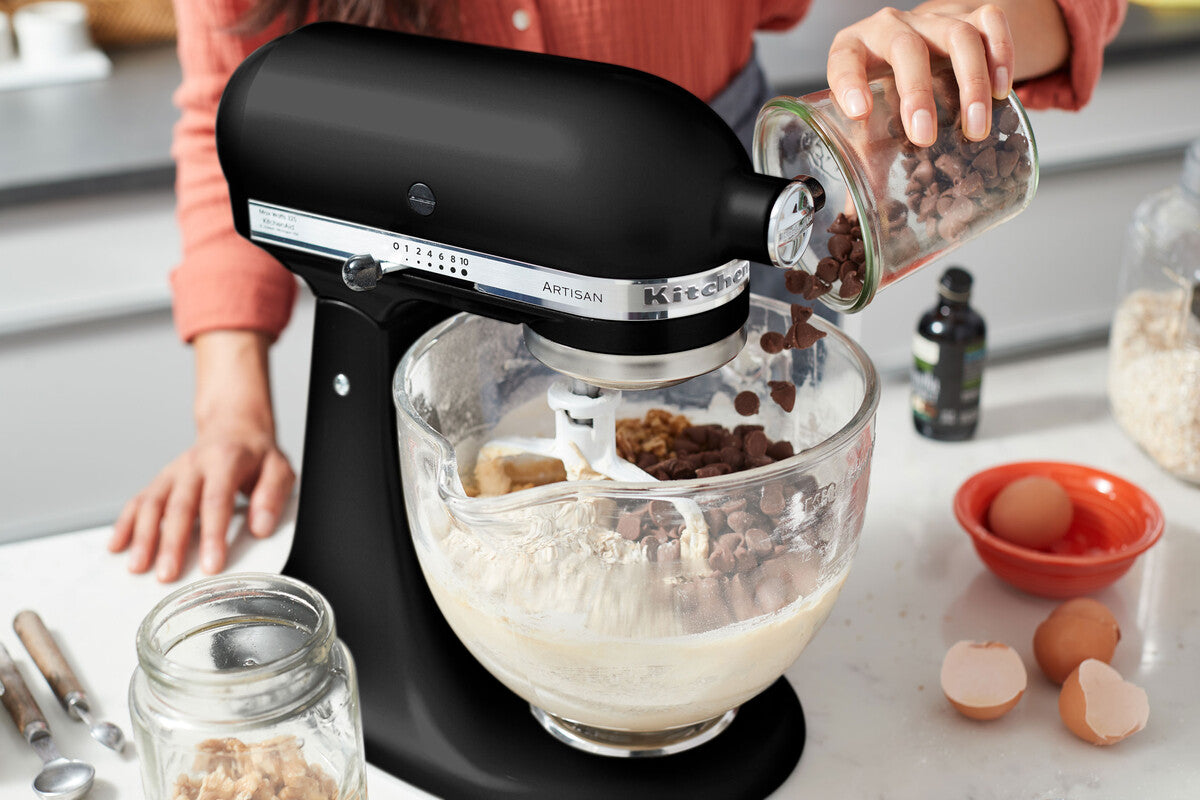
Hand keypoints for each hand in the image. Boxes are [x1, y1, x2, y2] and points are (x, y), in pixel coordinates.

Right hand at [108, 331, 294, 581]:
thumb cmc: (257, 455)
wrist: (233, 426)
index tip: (211, 565)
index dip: (212, 534)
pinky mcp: (160, 481)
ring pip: (152, 504)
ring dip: (143, 537)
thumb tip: (260, 528)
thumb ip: (272, 496)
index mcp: (226, 460)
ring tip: (138, 568)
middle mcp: (194, 465)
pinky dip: (124, 524)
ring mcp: (173, 473)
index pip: (216, 500)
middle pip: (179, 506)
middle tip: (167, 576)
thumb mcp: (279, 468)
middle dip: (171, 543)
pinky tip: (116, 547)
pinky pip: (138, 501)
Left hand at [828, 1, 1067, 145]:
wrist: (924, 43)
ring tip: (975, 128)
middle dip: (917, 92)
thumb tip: (853, 215)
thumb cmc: (888, 90)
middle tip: (924, 136)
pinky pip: (992, 22)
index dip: (849, 81)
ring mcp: (934, 18)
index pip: (845, 58)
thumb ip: (862, 157)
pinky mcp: (971, 14)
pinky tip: (1003, 89)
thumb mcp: (868, 118)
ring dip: (970, 82)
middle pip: (906, 47)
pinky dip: (1002, 54)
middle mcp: (891, 28)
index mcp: (854, 50)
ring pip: (957, 36)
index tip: (859, 112)